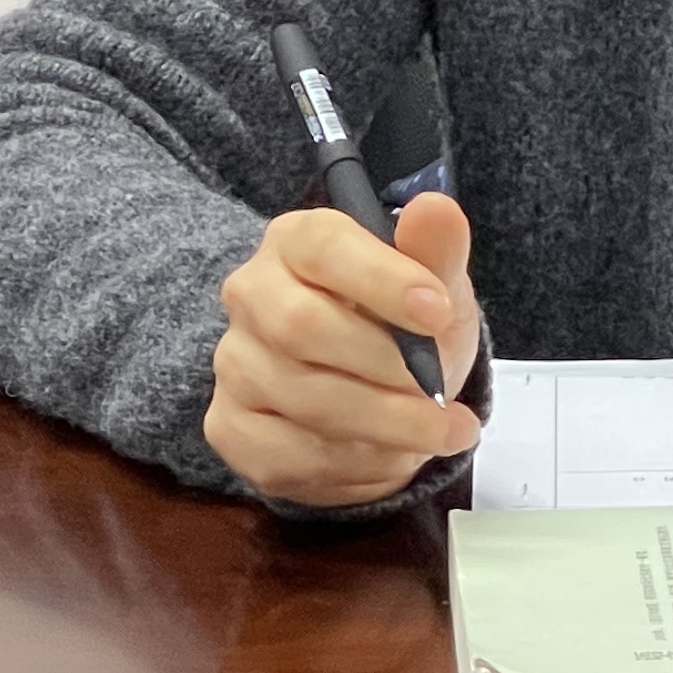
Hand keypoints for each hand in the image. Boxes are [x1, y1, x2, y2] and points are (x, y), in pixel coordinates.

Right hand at [204, 189, 482, 508]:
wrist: (383, 395)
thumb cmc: (405, 327)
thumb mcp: (437, 286)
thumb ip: (436, 250)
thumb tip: (435, 208)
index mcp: (296, 241)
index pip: (323, 246)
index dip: (382, 279)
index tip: (438, 311)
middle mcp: (250, 294)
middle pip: (302, 327)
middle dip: (386, 366)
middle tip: (441, 391)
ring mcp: (233, 363)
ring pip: (303, 399)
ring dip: (385, 424)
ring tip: (437, 430)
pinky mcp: (230, 428)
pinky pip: (290, 455)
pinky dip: (356, 464)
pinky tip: (390, 454)